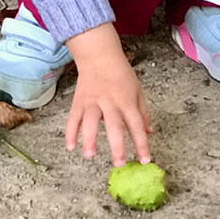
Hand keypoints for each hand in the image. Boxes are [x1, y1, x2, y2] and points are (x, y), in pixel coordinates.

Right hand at [64, 23, 151, 166]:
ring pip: (90, 121)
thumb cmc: (120, 72)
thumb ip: (142, 112)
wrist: (99, 54)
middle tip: (119, 163)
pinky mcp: (79, 101)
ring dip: (89, 139)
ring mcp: (92, 101)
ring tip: (90, 156)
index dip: (142, 143)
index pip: (136, 125)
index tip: (145, 160)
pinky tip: (70, 146)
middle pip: (114, 126)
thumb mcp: (137, 90)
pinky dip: (70, 132)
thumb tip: (149, 132)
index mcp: (126, 100)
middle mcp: (110, 102)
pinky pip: (73, 118)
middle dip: (117, 146)